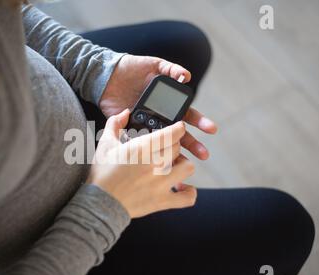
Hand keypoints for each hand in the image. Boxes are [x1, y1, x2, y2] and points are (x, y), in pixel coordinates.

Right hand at [87, 109, 196, 218]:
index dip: (178, 129)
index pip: (173, 133)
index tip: (177, 129)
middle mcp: (156, 164)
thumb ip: (114, 124)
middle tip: (166, 150)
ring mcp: (162, 183)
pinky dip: (189, 193)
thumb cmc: (101, 174)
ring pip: (188, 167)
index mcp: (143, 148)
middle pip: (178, 148)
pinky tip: (183, 189)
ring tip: (174, 167)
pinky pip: (187, 197)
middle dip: (174, 147)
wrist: (100, 203)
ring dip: (183, 166)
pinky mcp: (163, 200)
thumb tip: (125, 112)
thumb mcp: (104, 145)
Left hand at [100, 54, 216, 159]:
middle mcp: (160, 118)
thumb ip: (170, 69)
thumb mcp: (153, 65)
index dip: (200, 122)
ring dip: (174, 155)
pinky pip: (140, 145)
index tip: (211, 129)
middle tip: (204, 154)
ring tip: (184, 165)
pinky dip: (147, 154)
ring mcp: (146, 127)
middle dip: (193, 145)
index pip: (189, 115)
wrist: (108, 75)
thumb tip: (187, 76)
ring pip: (163, 144)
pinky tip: (156, 163)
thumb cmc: (132, 68)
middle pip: (180, 134)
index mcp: (169, 105)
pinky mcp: (130, 131)